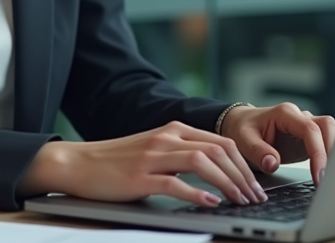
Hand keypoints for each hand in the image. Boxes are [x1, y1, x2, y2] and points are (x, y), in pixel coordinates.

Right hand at [18, 121, 268, 206]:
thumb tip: (216, 174)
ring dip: (227, 183)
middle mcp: (167, 138)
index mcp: (173, 130)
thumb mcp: (154, 151)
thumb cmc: (117, 162)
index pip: (221, 142)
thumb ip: (181, 155)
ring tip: (240, 201)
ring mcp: (153, 156)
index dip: (244, 164)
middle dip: (242, 175)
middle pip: (218, 151)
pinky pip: (175, 183)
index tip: (256, 185)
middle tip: (256, 197)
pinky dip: (197, 193)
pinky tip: (210, 203)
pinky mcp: (140, 176)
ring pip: (202, 163)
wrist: (78, 163)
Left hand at [218, 102, 334, 186]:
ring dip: (333, 153)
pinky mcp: (307, 139)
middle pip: (327, 126)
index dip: (318, 152)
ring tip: (328, 178)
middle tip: (327, 178)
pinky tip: (324, 174)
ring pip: (330, 133)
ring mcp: (305, 127)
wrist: (240, 125)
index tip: (318, 174)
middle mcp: (299, 117)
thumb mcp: (243, 140)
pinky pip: (325, 143)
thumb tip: (272, 163)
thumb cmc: (242, 129)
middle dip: (332, 151)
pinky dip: (328, 157)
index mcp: (285, 114)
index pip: (310, 129)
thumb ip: (258, 151)